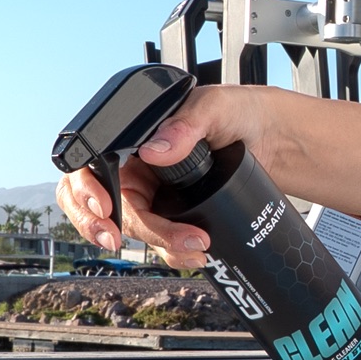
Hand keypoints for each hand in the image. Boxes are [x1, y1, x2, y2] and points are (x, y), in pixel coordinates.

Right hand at [55, 84, 269, 269]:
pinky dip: (174, 252)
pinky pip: (162, 242)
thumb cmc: (238, 110)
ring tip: (192, 245)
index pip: (91, 166)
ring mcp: (155, 195)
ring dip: (156, 244)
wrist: (274, 139)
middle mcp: (137, 168)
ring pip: (134, 229)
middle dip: (101, 227)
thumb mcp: (213, 107)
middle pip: (101, 205)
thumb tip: (155, 149)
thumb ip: (185, 124)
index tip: (105, 208)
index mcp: (133, 139)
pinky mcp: (176, 216)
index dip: (86, 191)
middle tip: (116, 242)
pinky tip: (194, 251)